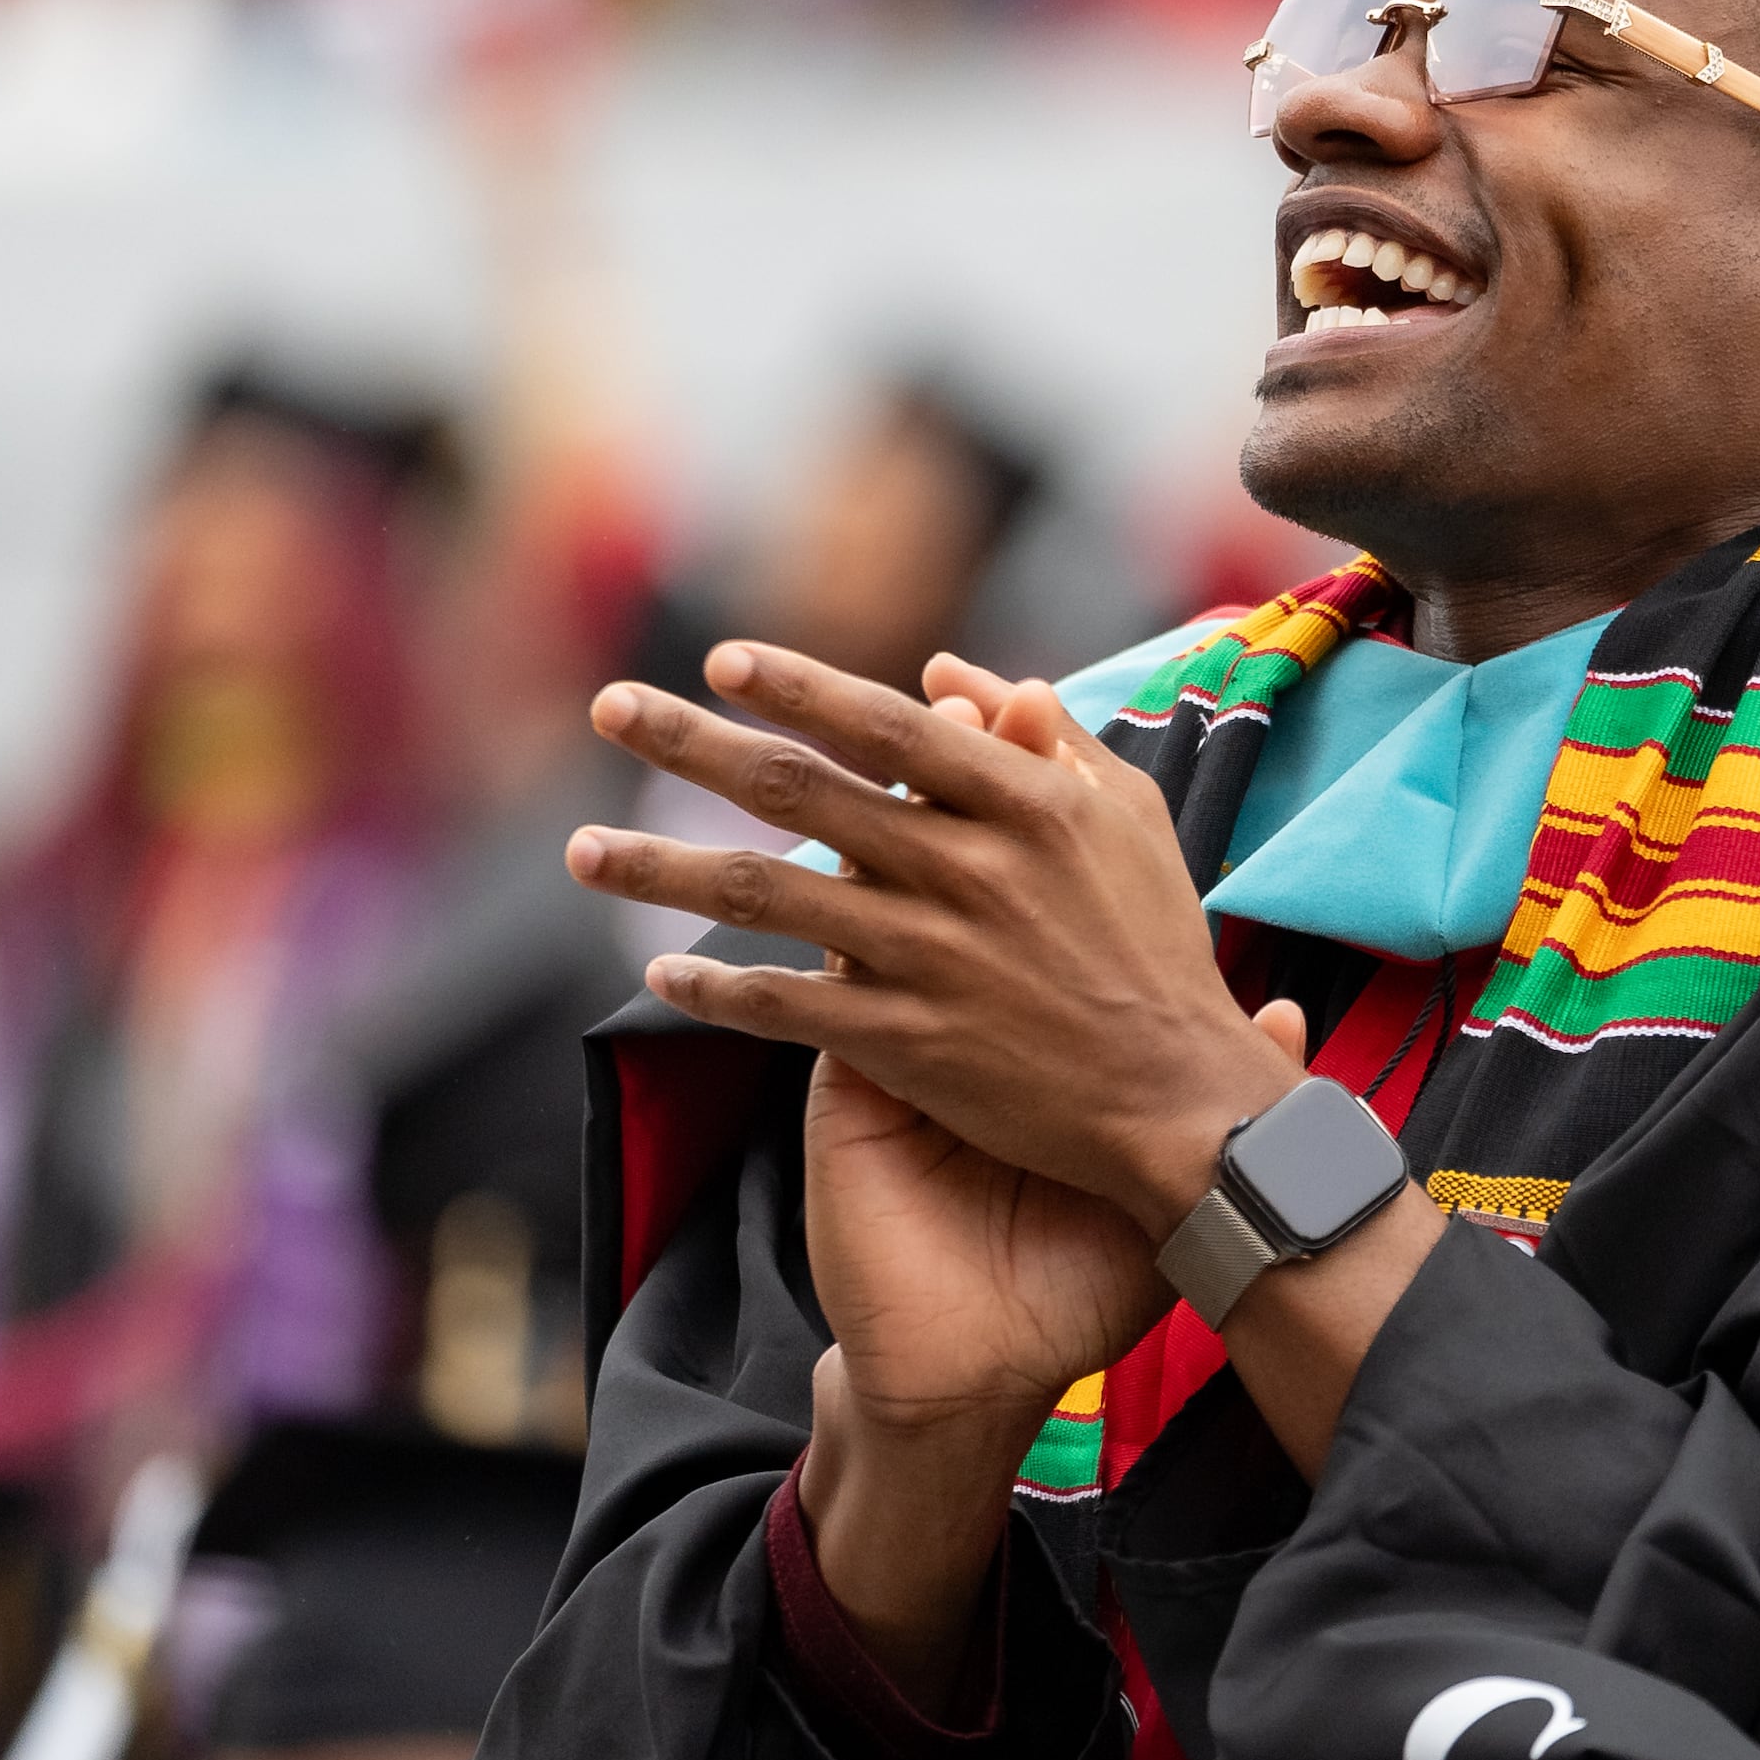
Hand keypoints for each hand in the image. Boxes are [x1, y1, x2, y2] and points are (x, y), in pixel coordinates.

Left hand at [565, 644, 1301, 1238]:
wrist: (1178, 1099)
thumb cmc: (1157, 946)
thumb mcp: (1125, 818)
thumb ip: (1041, 737)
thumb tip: (947, 673)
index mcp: (1024, 806)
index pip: (889, 728)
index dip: (801, 689)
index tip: (723, 660)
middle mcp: (966, 871)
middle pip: (800, 792)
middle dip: (691, 744)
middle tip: (608, 705)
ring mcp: (930, 959)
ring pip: (767, 898)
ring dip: (662, 869)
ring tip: (580, 850)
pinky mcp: (907, 1044)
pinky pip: (786, 1007)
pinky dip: (717, 990)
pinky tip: (659, 975)